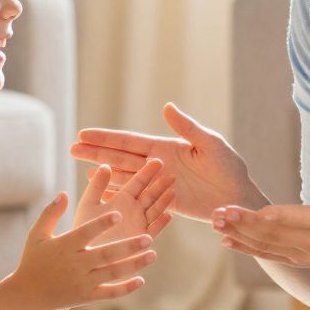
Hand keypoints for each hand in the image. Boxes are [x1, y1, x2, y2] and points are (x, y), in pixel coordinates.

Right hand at [7, 193, 155, 309]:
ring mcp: (83, 282)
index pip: (86, 233)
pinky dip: (125, 289)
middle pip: (106, 254)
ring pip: (112, 273)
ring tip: (153, 254)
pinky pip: (109, 293)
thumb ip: (50, 213)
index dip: (101, 224)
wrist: (28, 294)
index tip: (118, 213)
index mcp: (64, 246)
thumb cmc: (33, 259)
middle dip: (128, 247)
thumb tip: (63, 193)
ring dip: (134, 265)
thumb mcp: (37, 234)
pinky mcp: (87, 296)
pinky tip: (141, 280)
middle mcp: (76, 264)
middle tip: (149, 237)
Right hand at [71, 103, 263, 222]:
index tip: (84, 133)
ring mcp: (159, 184)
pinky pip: (137, 197)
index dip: (107, 138)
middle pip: (120, 157)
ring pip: (124, 176)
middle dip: (96, 152)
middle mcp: (158, 164)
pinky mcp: (163, 203)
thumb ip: (187, 128)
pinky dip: (119, 193)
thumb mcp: (210, 144)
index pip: (130, 141)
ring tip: (80, 168)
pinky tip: (103, 191)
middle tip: (71, 148)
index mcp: (166, 147)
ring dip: (103, 172)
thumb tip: (166, 106)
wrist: (238, 198)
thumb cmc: (230, 168)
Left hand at [73, 156, 175, 243]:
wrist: (84, 255)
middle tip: (172, 174)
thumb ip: (96, 186)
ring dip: (164, 201)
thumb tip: (104, 164)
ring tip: (172, 191)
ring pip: (155, 210)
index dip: (147, 172)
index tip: (158, 161)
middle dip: (160, 185)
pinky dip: (160, 223)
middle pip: (150, 195)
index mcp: (121, 198)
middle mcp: (133, 210)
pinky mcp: (141, 239)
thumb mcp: (88, 204)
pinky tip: (169, 215)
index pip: (137, 182)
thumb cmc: (83, 228)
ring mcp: (139, 224)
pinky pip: (153, 229)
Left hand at [212, 160, 309, 276]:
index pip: (300, 219)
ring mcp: (301, 255)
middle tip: (221, 211)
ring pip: (265, 245)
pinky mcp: (293, 261)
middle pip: (275, 233)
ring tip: (216, 222)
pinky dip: (245, 248)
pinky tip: (225, 240)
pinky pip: (266, 255)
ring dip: (238, 234)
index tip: (257, 211)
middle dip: (245, 223)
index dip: (279, 216)